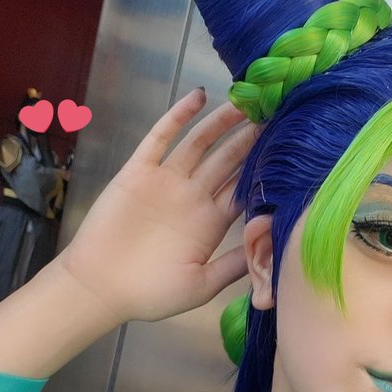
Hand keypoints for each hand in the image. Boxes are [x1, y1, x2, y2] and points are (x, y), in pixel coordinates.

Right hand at [60, 89, 260, 326]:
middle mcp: (193, 198)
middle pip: (228, 161)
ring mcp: (166, 182)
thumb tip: (268, 242)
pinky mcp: (139, 172)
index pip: (244, 189)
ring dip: (222, 122)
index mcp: (211, 223)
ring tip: (246, 101)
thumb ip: (234, 264)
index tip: (290, 150)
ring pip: (200, 143)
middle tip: (276, 113)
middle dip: (250, 140)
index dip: (264, 170)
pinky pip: (161, 137)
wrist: (101, 288)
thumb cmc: (151, 294)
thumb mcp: (202, 285)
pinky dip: (178, 116)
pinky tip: (198, 97)